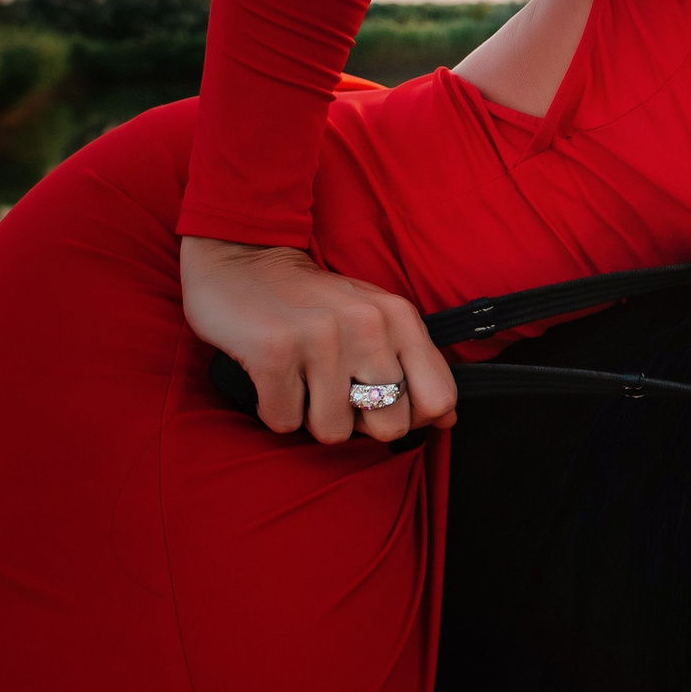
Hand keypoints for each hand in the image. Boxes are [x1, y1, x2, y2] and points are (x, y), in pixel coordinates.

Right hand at [180, 237, 458, 443]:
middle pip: (391, 427)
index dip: (412, 416)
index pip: (439, 399)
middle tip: (332, 391)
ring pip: (333, 432)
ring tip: (299, 378)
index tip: (381, 401)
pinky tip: (271, 376)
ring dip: (310, 416)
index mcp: (400, 318)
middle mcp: (368, 325)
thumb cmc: (312, 302)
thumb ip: (416, 365)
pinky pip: (284, 421)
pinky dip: (274, 409)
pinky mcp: (274, 352)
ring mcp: (322, 337)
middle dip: (359, 424)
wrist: (242, 259)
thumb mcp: (376, 318)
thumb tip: (448, 420)